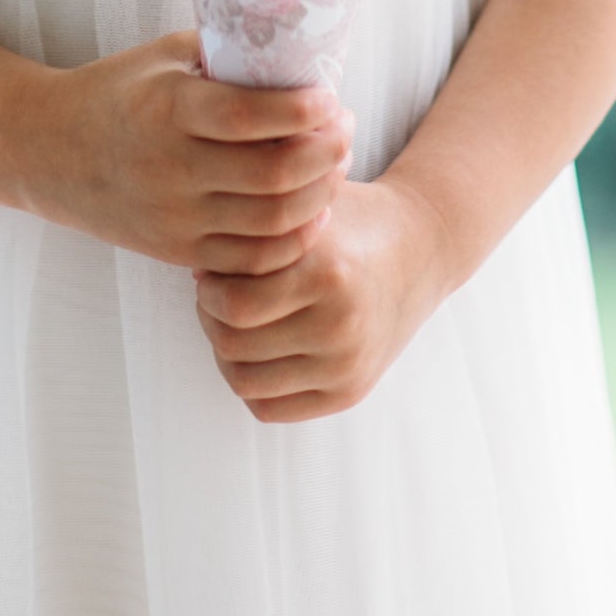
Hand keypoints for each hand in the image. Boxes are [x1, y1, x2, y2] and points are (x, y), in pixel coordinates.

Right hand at [30, 30, 353, 274]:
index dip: (301, 110)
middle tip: (346, 128)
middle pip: (272, 175)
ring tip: (336, 165)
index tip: (330, 97)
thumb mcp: (161, 58)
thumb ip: (221, 54)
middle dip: (326, 152)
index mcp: (167, 109)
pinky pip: (251, 259)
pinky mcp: (177, 252)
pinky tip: (313, 213)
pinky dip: (292, 241)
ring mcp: (174, 217)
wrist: (47, 151)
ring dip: (320, 194)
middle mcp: (170, 168)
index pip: (248, 117)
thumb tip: (292, 43)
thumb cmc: (116, 92)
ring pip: (271, 222)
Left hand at [193, 177, 448, 423]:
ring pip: (244, 381)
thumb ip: (252, 234)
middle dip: (211, 318)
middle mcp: (340, 324)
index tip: (211, 272)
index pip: (234, 303)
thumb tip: (196, 271)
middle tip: (216, 296)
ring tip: (236, 322)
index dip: (208, 289)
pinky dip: (252, 382)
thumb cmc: (349, 220)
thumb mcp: (304, 208)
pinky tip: (259, 348)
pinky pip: (269, 407)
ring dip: (226, 352)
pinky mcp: (350, 392)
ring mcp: (347, 364)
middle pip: (233, 344)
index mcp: (327, 272)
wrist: (419, 248)